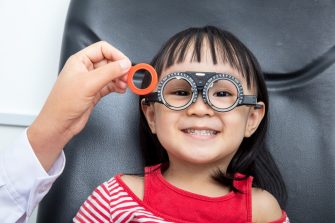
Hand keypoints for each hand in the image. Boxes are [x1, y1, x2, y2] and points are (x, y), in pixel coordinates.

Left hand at [27, 41, 130, 170]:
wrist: (59, 124)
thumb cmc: (64, 103)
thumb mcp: (89, 83)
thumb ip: (109, 72)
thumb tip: (124, 64)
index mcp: (80, 60)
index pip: (102, 49)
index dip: (116, 54)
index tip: (126, 64)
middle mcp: (85, 69)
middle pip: (109, 61)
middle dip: (120, 68)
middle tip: (127, 76)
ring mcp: (91, 81)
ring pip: (111, 74)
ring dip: (120, 78)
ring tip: (124, 84)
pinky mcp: (95, 92)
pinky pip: (110, 85)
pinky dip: (117, 86)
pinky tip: (121, 89)